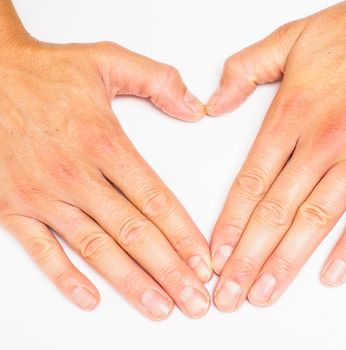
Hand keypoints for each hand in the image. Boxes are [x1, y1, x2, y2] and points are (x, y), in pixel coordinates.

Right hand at [0, 33, 211, 318]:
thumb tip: (195, 108)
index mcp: (104, 144)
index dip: (183, 234)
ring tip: (160, 308)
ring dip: (131, 283)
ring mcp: (44, 196)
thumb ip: (158, 80)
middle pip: (134, 233)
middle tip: (194, 300)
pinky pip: (42, 250)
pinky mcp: (13, 207)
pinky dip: (65, 278)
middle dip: (169, 271)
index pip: (155, 200)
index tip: (203, 261)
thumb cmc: (45, 73)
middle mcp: (76, 177)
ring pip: (96, 249)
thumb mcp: (108, 61)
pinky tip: (90, 299)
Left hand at [206, 0, 345, 310]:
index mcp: (292, 115)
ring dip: (286, 262)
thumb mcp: (290, 40)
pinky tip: (330, 275)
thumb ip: (244, 70)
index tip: (215, 255)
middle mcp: (323, 142)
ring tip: (263, 294)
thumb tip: (211, 103)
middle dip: (248, 258)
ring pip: (314, 221)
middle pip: (274, 212)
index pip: (250, 182)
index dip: (230, 223)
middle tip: (228, 293)